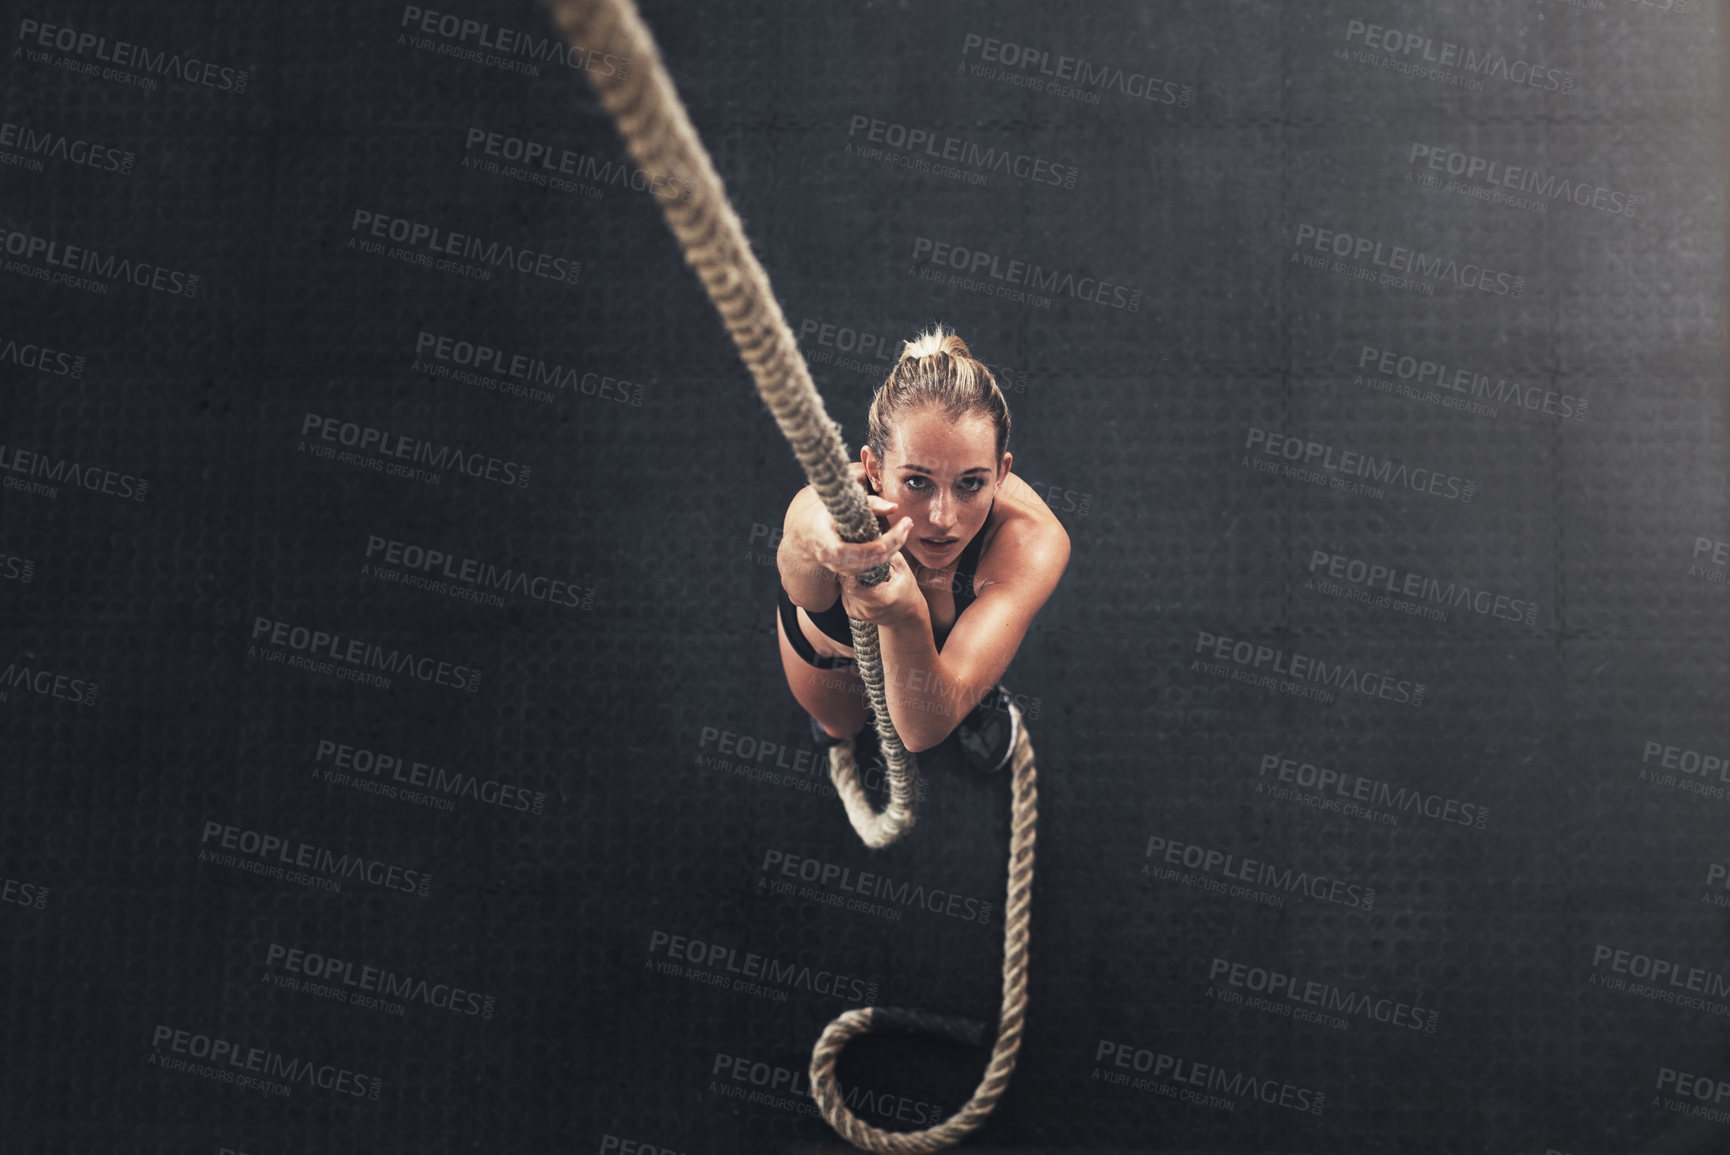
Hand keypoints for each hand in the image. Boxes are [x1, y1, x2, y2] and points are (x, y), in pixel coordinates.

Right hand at [800, 463, 912, 578]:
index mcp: (822, 539)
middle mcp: (829, 557)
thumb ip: (869, 504)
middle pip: (863, 559)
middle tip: (907, 525)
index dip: (863, 551)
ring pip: (869, 565)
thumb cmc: (824, 513)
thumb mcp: (841, 504)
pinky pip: (869, 566)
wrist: (806, 531)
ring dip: (892, 549)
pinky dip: (885, 554)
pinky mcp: (847, 569)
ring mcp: (838, 566)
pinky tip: (896, 539)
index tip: (882, 545)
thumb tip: (894, 507)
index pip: (842, 551)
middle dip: (889, 545)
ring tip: (905, 529)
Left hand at [838, 551, 919, 625]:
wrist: (906, 617)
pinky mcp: (852, 613)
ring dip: (848, 578)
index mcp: (880, 599)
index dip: (850, 570)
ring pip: (843, 589)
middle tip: (853, 558)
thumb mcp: (903, 570)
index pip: (853, 584)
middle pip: (846, 584)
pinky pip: (844, 594)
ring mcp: (858, 613)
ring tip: (856, 569)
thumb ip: (889, 555)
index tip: (853, 557)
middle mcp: (867, 609)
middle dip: (849, 571)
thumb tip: (876, 537)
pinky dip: (849, 586)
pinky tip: (858, 580)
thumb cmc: (906, 590)